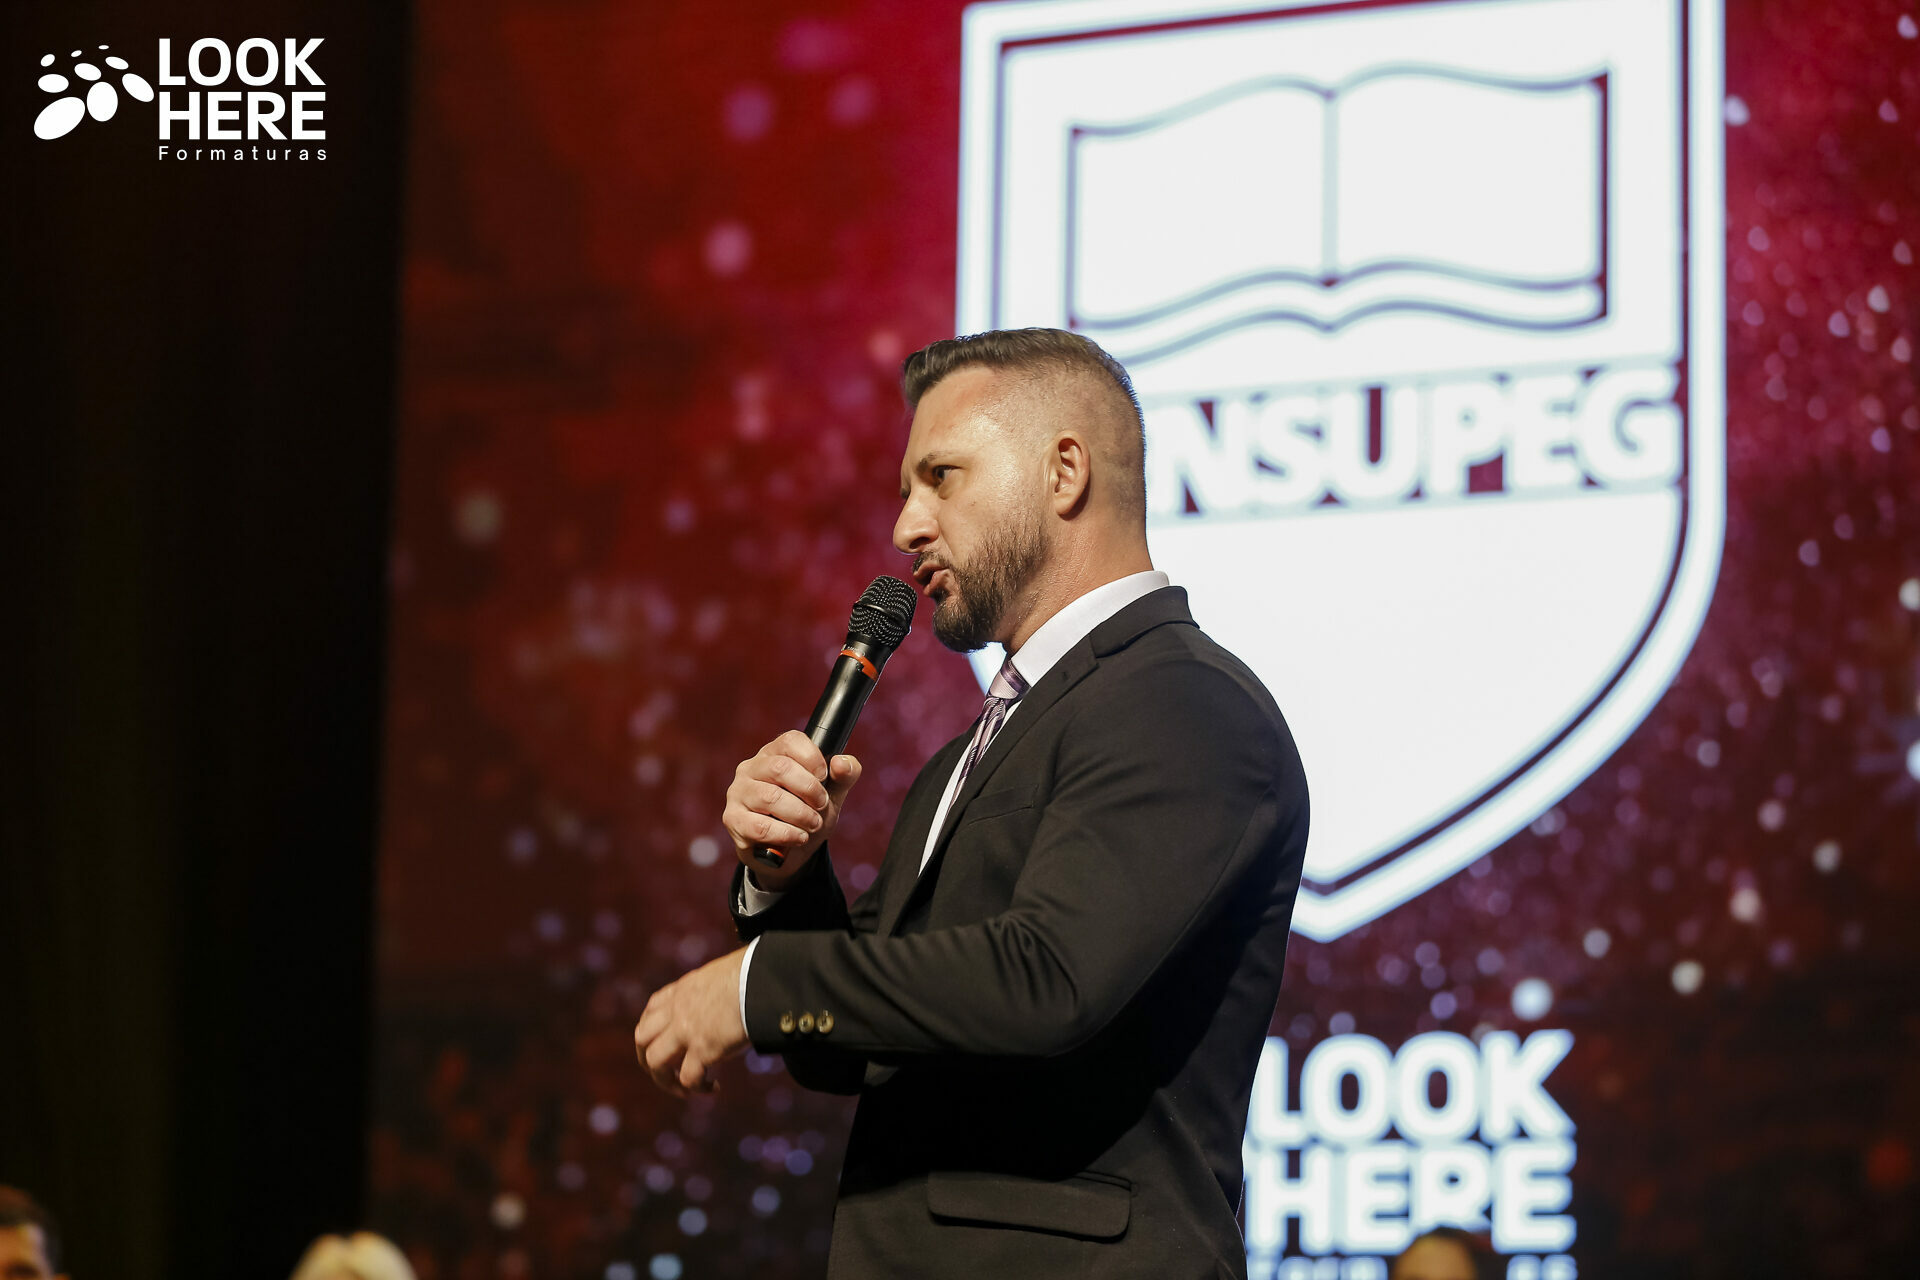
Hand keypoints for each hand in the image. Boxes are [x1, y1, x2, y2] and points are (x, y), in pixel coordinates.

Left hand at [634, 947, 749, 1096]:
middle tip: (667, 1071)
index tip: (667, 1041)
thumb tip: (732, 997)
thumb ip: (715, 989)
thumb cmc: (754, 972)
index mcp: (683, 990)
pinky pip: (688, 1078)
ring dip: (666, 1081)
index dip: (654, 1030)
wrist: (762, 979)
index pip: (652, 1009)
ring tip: (686, 1089)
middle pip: (642, 1038)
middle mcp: (677, 1010)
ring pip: (655, 1062)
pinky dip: (698, 1088)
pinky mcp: (703, 1049)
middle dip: (648, 1059)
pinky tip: (714, 1087)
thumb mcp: (723, 974)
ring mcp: (686, 1030)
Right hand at [723, 730, 861, 890]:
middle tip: (822, 805)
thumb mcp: (832, 794)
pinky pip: (760, 826)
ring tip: (813, 824)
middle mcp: (751, 767)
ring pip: (770, 798)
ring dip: (800, 814)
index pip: (790, 741)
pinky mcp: (733, 819)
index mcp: (774, 753)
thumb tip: (841, 763)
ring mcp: (739, 792)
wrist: (789, 853)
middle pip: (780, 769)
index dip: (813, 758)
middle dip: (809, 790)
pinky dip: (786, 833)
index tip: (824, 778)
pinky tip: (798, 837)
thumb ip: (844, 775)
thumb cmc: (807, 814)